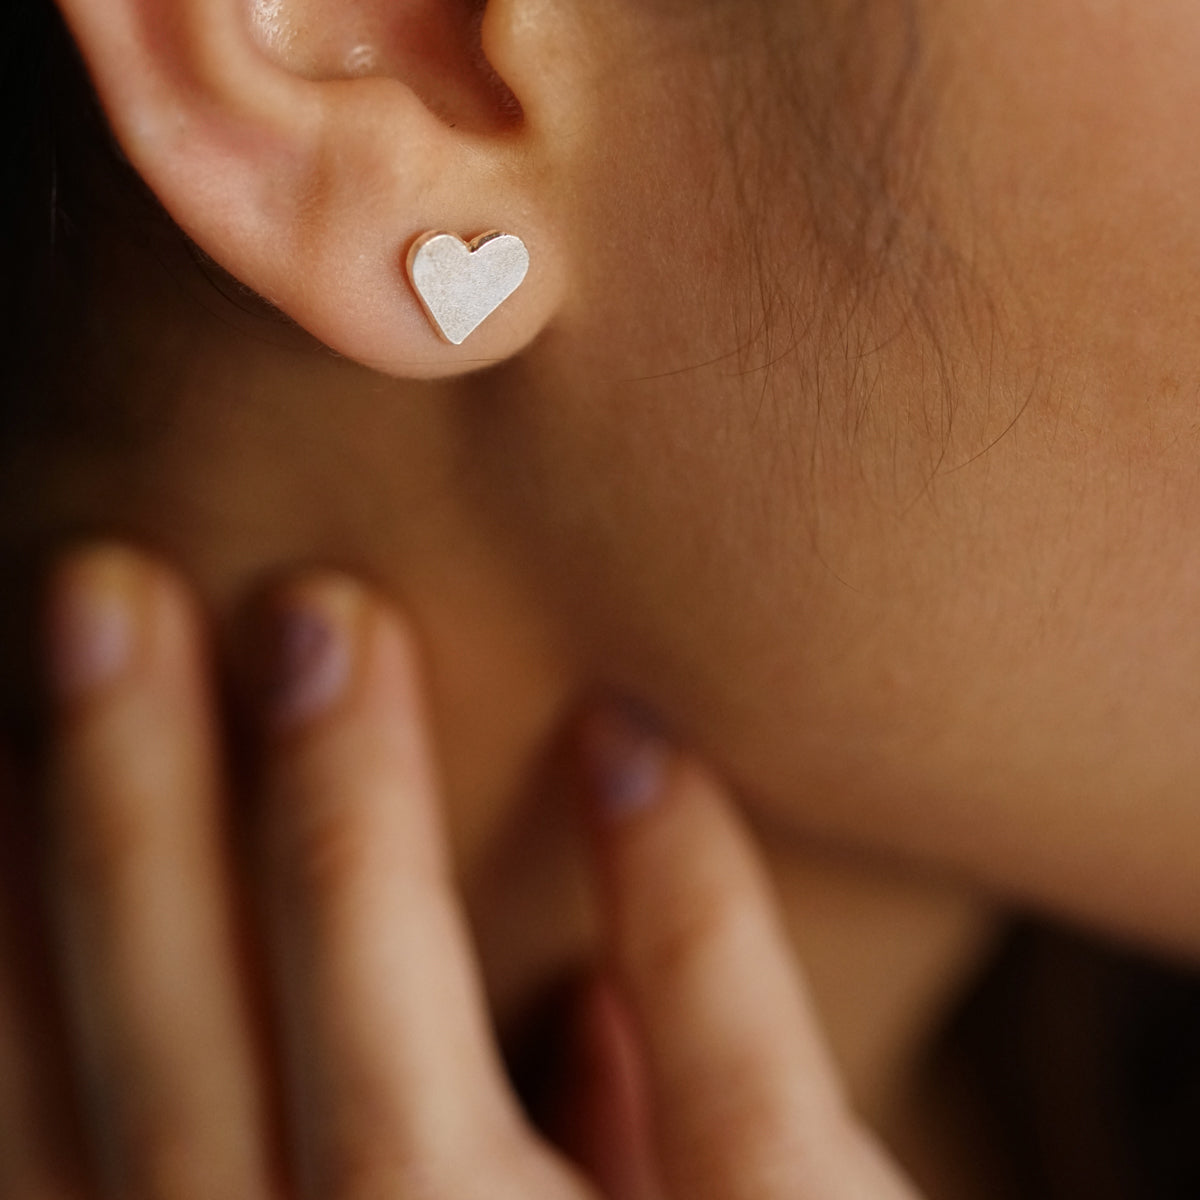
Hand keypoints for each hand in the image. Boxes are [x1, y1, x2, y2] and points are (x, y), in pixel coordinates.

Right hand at [0, 544, 924, 1198]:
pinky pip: (735, 1098)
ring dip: (338, 823)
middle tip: (110, 588)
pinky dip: (676, 900)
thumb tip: (554, 994)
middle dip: (124, 825)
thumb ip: (539, 1160)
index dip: (34, 939)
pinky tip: (628, 729)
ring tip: (326, 610)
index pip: (82, 1149)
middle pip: (179, 1093)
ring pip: (390, 1084)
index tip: (15, 744)